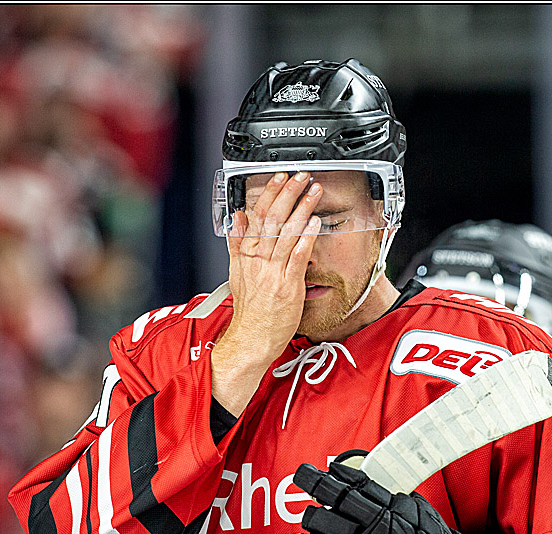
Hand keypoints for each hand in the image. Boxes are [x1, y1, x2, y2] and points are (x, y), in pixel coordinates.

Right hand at [210, 171, 321, 414]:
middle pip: (272, 219)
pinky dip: (304, 239)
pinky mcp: (287, 285)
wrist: (252, 339)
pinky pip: (296, 258)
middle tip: (301, 176)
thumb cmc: (250, 311)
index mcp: (246, 255)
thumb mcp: (237, 273)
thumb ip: (237, 244)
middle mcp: (258, 260)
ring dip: (301, 209)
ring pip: (285, 233)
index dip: (268, 194)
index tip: (278, 176)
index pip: (256, 216)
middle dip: (288, 194)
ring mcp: (272, 272)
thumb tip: (237, 218)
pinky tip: (314, 223)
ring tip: (313, 191)